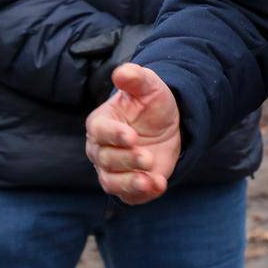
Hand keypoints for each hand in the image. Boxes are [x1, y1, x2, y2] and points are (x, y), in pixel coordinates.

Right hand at [84, 63, 180, 204]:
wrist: (167, 125)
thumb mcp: (149, 86)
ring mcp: (113, 170)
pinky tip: (159, 186)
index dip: (114, 135)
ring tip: (150, 180)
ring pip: (112, 182)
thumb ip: (135, 78)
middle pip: (106, 159)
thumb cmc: (151, 104)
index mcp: (101, 123)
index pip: (100, 132)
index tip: (130, 136)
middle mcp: (101, 150)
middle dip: (127, 159)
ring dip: (130, 183)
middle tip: (147, 157)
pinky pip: (129, 195)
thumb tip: (121, 72)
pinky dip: (142, 194)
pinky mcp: (128, 186)